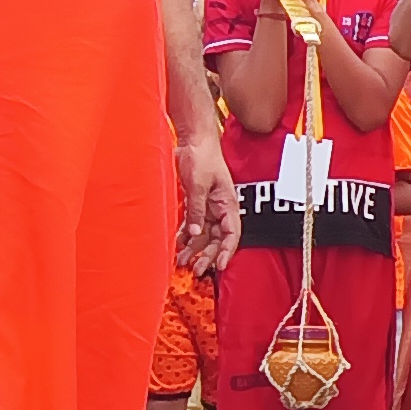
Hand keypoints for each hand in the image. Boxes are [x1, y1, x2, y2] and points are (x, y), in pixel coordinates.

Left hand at [176, 124, 237, 272]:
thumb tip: (195, 233)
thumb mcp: (199, 184)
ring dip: (194, 248)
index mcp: (228, 203)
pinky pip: (193, 224)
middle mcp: (220, 208)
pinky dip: (186, 235)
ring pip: (204, 234)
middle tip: (196, 270)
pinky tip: (179, 244)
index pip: (231, 234)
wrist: (193, 140)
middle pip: (217, 239)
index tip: (219, 266)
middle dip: (208, 255)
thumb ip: (197, 210)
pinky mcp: (197, 202)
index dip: (227, 252)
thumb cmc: (202, 157)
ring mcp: (208, 206)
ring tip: (182, 261)